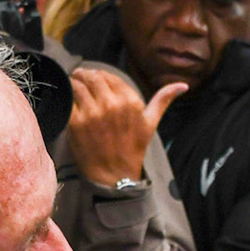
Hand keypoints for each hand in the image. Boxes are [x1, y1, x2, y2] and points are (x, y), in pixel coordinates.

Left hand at [67, 69, 185, 187]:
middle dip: (84, 74)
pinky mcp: (76, 122)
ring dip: (73, 82)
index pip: (109, 76)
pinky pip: (69, 100)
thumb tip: (182, 86)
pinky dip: (67, 98)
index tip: (95, 78)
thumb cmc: (133, 149)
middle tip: (79, 76)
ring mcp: (93, 112)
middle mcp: (112, 104)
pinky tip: (69, 101)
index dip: (100, 75)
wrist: (115, 176)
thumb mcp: (151, 123)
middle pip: (92, 76)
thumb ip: (163, 100)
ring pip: (78, 85)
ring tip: (72, 84)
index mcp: (131, 101)